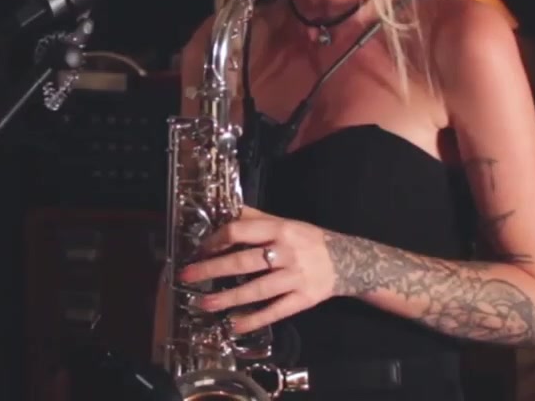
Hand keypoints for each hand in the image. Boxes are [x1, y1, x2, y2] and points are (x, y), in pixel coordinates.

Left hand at [177, 207, 342, 334]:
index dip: (216, 240)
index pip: (240, 231)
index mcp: (279, 229)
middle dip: (212, 269)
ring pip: (257, 289)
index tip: (200, 249)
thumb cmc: (307, 240)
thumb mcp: (284, 223)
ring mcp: (295, 277)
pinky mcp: (304, 299)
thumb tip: (223, 209)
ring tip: (204, 303)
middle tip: (187, 276)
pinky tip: (234, 325)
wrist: (347, 261)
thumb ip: (254, 218)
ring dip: (228, 298)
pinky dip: (255, 319)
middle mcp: (286, 252)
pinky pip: (276, 311)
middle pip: (244, 261)